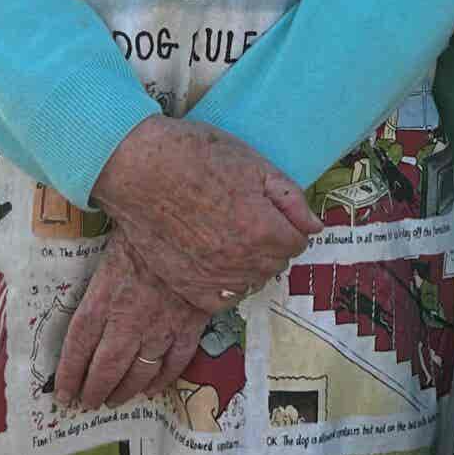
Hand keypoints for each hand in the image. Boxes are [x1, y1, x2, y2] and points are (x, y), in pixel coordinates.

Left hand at [54, 236, 209, 410]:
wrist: (202, 227)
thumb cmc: (150, 223)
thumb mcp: (113, 231)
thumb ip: (96, 250)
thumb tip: (76, 229)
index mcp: (105, 295)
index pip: (78, 343)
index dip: (68, 372)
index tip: (61, 392)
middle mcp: (130, 318)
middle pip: (106, 367)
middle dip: (94, 389)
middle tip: (86, 403)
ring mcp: (162, 325)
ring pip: (139, 372)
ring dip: (124, 391)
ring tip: (114, 401)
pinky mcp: (190, 325)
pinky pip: (174, 363)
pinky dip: (161, 380)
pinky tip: (152, 388)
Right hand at [89, 117, 319, 307]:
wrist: (138, 169)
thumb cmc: (195, 156)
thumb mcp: (254, 163)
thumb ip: (291, 199)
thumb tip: (315, 226)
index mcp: (263, 230)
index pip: (299, 242)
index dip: (289, 222)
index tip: (271, 209)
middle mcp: (241, 262)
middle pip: (277, 263)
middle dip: (272, 243)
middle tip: (249, 216)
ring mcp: (213, 279)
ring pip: (252, 281)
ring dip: (250, 263)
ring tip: (229, 234)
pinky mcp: (188, 288)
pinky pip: (223, 298)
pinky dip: (225, 282)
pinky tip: (214, 257)